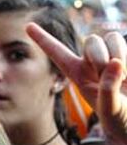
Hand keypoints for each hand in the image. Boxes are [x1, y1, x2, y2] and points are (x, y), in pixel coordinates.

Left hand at [27, 22, 126, 142]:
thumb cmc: (119, 119)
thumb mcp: (110, 109)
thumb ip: (108, 90)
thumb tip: (114, 63)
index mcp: (78, 74)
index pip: (58, 53)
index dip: (43, 39)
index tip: (27, 26)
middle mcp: (92, 62)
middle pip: (91, 40)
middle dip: (100, 57)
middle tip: (109, 77)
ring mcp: (111, 56)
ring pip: (110, 37)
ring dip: (118, 55)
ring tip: (124, 78)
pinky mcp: (126, 54)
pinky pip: (124, 41)